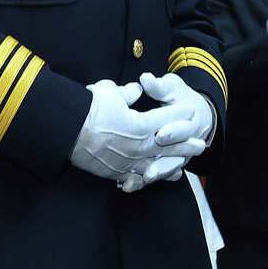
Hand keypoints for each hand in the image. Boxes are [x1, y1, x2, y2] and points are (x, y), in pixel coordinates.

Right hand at [69, 80, 205, 181]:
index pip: (167, 118)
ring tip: (184, 166)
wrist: (66, 132)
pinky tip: (154, 178)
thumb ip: (127, 93)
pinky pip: (137, 177)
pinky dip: (147, 178)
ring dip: (173, 164)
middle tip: (201, 145)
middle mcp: (140, 146)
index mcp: (142, 124)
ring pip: (157, 165)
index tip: (190, 112)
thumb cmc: (88, 108)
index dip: (180, 114)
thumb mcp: (109, 91)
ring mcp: (129, 162)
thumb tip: (137, 90)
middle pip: (169, 145)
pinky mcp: (116, 172)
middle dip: (186, 144)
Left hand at [116, 73, 214, 191]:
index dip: (172, 131)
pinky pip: (154, 175)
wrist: (194, 113)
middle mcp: (185, 143)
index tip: (161, 134)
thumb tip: (146, 79)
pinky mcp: (163, 163)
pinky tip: (128, 185)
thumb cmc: (179, 97)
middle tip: (149, 170)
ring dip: (155, 174)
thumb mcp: (171, 88)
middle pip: (177, 156)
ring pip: (166, 169)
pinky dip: (140, 181)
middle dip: (163, 163)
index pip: (183, 129)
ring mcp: (175, 155)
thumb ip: (159, 86)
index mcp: (190, 122)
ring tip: (142, 179)